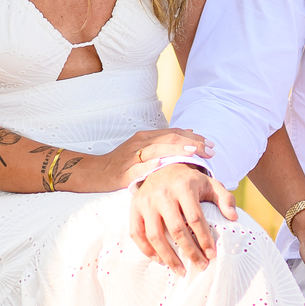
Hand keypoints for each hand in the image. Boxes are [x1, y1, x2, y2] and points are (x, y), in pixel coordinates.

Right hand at [90, 127, 212, 192]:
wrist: (94, 172)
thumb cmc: (121, 163)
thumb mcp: (143, 148)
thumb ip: (164, 142)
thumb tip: (189, 133)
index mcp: (146, 137)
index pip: (174, 133)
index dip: (193, 137)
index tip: (210, 144)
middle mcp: (140, 143)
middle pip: (169, 139)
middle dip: (191, 143)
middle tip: (209, 150)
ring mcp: (131, 156)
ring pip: (157, 149)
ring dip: (176, 150)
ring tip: (193, 153)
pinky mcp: (124, 172)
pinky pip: (138, 167)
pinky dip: (150, 165)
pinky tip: (162, 164)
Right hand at [129, 164, 238, 274]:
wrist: (163, 167)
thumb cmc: (190, 181)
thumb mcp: (210, 184)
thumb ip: (225, 199)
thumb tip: (233, 217)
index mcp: (183, 186)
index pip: (195, 217)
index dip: (204, 238)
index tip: (211, 254)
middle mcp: (162, 193)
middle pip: (176, 229)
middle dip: (190, 251)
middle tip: (200, 265)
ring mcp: (146, 202)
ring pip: (155, 235)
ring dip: (169, 257)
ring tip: (181, 270)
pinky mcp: (134, 208)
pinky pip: (137, 233)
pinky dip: (147, 250)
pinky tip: (160, 260)